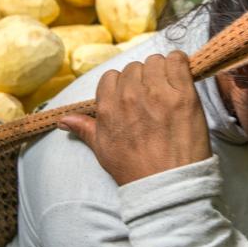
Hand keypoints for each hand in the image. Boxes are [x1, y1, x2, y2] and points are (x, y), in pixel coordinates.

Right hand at [59, 51, 210, 185]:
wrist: (167, 185)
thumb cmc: (134, 169)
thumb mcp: (103, 150)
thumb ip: (85, 128)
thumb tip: (64, 120)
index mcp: (108, 106)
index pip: (111, 76)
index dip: (123, 85)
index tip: (132, 97)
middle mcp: (131, 95)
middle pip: (134, 68)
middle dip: (142, 79)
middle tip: (152, 98)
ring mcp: (158, 92)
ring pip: (155, 61)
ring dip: (161, 71)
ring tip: (167, 89)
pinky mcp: (183, 94)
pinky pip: (179, 61)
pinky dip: (179, 64)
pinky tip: (181, 77)